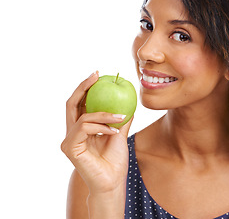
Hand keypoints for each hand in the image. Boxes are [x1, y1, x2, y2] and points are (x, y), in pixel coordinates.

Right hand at [61, 71, 132, 194]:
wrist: (112, 182)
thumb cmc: (114, 161)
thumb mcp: (119, 135)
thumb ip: (119, 120)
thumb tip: (128, 104)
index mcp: (81, 128)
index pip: (80, 104)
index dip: (85, 88)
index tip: (98, 75)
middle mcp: (72, 132)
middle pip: (71, 103)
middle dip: (83, 87)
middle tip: (96, 75)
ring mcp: (69, 140)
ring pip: (82, 116)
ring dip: (102, 113)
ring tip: (119, 116)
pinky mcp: (70, 147)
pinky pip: (84, 128)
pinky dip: (100, 126)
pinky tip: (114, 131)